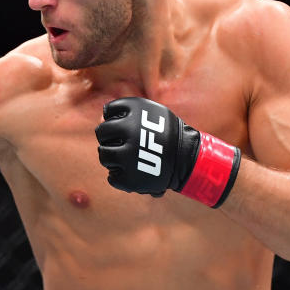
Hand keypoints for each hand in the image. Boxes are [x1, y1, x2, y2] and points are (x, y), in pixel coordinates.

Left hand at [95, 97, 240, 206]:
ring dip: (111, 156)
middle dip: (109, 137)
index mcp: (134, 110)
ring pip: (103, 155)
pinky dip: (119, 176)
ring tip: (125, 158)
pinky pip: (112, 177)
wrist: (188, 159)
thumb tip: (100, 116)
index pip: (108, 110)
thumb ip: (126, 112)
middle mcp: (128, 131)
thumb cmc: (167, 134)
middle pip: (102, 132)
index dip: (115, 118)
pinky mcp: (128, 178)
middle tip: (122, 143)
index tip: (126, 125)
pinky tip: (131, 172)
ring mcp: (127, 156)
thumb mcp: (151, 113)